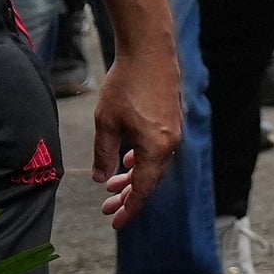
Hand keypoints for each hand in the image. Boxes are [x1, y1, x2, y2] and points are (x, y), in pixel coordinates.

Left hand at [92, 30, 185, 226]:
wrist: (149, 50)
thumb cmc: (125, 84)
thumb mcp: (106, 123)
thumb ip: (103, 154)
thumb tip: (100, 177)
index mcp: (156, 148)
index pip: (142, 189)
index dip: (129, 208)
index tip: (116, 223)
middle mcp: (170, 143)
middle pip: (149, 180)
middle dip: (127, 195)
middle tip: (107, 208)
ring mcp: (173, 131)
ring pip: (153, 164)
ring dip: (133, 176)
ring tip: (112, 185)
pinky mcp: (171, 119)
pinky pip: (157, 149)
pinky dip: (141, 158)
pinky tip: (127, 158)